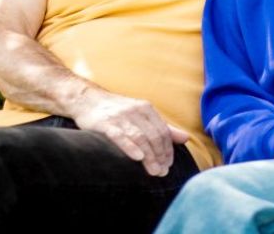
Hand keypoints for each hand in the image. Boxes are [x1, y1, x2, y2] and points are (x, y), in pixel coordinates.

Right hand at [72, 90, 188, 175]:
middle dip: (160, 156)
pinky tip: (137, 158)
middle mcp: (135, 111)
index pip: (162, 131)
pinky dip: (130, 147)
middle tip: (162, 172)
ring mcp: (120, 117)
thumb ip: (163, 127)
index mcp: (146, 108)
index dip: (168, 149)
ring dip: (149, 157)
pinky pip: (120, 136)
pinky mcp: (105, 123)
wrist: (87, 100)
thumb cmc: (117, 110)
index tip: (169, 165)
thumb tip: (186, 138)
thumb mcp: (142, 115)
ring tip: (154, 171)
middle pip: (153, 136)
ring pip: (140, 137)